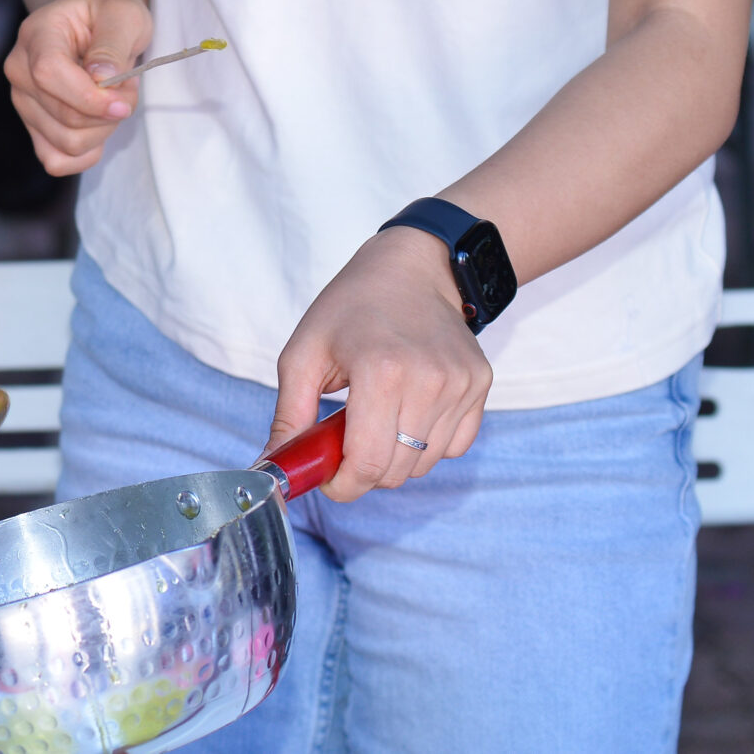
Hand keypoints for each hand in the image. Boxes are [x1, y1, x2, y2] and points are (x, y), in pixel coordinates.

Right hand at [1, 0, 153, 173]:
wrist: (93, 22)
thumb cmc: (107, 15)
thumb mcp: (123, 15)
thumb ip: (112, 44)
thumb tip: (101, 78)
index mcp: (36, 35)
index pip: (48, 74)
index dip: (88, 97)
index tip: (122, 101)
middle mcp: (19, 69)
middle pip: (63, 116)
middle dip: (108, 114)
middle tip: (127, 88)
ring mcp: (22, 101)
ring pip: (65, 142)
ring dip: (103, 131)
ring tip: (112, 100)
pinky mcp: (33, 126)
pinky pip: (57, 160)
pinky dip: (86, 153)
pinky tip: (98, 127)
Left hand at [268, 227, 491, 501]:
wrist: (412, 269)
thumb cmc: (350, 307)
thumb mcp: (303, 353)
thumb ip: (289, 417)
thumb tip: (272, 468)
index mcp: (380, 371)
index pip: (368, 463)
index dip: (342, 484)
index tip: (328, 478)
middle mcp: (429, 381)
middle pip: (397, 470)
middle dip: (364, 473)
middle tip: (344, 447)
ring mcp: (461, 384)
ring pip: (426, 463)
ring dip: (395, 458)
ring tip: (374, 421)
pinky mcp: (480, 385)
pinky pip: (454, 446)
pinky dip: (427, 445)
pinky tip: (406, 413)